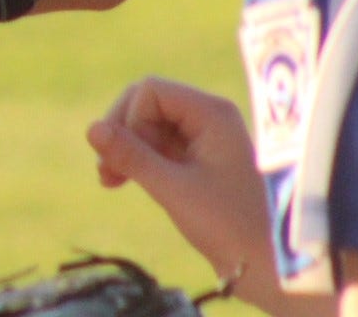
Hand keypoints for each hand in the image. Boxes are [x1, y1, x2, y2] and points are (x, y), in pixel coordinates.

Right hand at [87, 78, 277, 294]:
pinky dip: (138, 159)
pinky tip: (122, 180)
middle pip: (146, 103)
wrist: (268, 266)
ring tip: (109, 181)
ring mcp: (205, 138)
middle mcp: (210, 118)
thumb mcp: (172, 189)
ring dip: (126, 149)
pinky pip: (158, 144)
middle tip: (105, 172)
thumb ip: (131, 156)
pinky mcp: (200, 159)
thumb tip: (90, 129)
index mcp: (213, 114)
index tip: (130, 160)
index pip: (150, 91)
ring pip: (148, 126)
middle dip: (122, 133)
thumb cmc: (228, 226)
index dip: (130, 120)